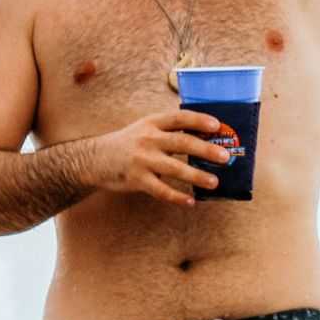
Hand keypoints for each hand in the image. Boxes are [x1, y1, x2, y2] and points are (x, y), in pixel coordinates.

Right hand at [90, 110, 229, 206]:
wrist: (95, 159)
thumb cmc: (127, 143)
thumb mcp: (144, 128)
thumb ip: (168, 131)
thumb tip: (203, 135)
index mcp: (152, 123)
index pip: (179, 118)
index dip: (199, 120)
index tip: (217, 125)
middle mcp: (148, 139)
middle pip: (181, 142)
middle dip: (205, 150)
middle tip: (224, 157)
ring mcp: (142, 160)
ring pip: (174, 168)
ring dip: (196, 176)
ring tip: (214, 182)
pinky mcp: (137, 179)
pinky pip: (161, 190)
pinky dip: (176, 197)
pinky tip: (190, 202)